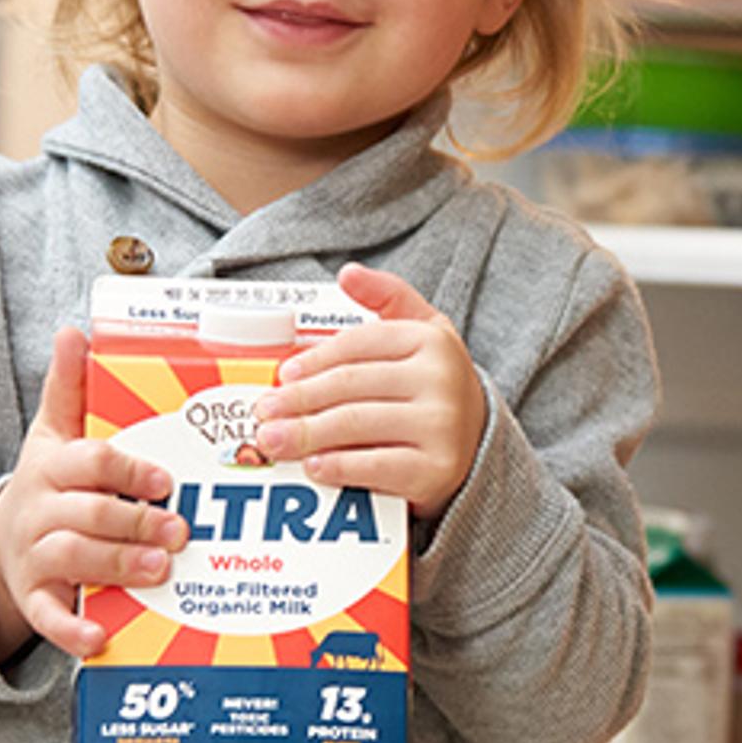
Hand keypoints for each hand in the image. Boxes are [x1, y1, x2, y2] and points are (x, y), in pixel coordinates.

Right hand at [0, 324, 187, 664]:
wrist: (0, 546)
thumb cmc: (48, 486)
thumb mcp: (52, 436)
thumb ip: (68, 388)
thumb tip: (74, 331)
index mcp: (51, 468)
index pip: (90, 462)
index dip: (129, 470)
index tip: (166, 480)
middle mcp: (39, 512)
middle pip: (86, 513)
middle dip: (135, 522)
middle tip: (180, 530)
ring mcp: (34, 558)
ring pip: (72, 559)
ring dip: (117, 565)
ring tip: (160, 570)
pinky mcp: (34, 600)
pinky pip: (48, 618)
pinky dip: (73, 631)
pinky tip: (101, 636)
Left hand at [254, 265, 490, 519]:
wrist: (478, 443)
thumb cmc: (432, 386)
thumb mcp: (421, 333)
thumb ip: (386, 297)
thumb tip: (347, 273)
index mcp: (430, 339)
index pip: (358, 344)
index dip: (314, 359)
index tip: (283, 375)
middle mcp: (440, 379)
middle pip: (351, 385)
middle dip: (299, 399)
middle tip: (263, 412)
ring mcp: (441, 426)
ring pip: (357, 424)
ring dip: (306, 433)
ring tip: (272, 440)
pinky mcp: (437, 469)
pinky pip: (377, 466)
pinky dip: (339, 467)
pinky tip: (313, 467)